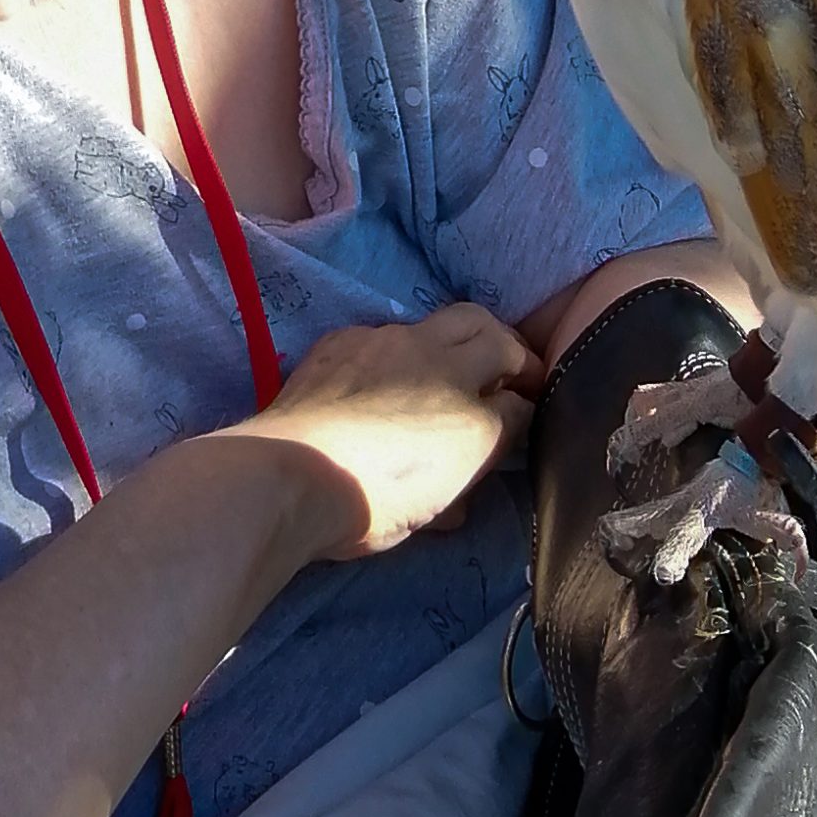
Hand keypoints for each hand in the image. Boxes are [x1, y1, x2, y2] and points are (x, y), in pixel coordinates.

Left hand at [210, 303, 540, 561]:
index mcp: (460, 383)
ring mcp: (373, 343)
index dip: (526, 392)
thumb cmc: (378, 493)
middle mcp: (422, 348)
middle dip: (499, 344)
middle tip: (501, 376)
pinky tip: (376, 387)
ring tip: (434, 386)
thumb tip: (507, 420)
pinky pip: (374, 340)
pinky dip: (389, 358)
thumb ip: (488, 447)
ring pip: (424, 330)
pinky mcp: (330, 348)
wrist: (290, 476)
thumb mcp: (452, 490)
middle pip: (479, 324)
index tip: (526, 410)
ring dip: (441, 351)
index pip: (513, 372)